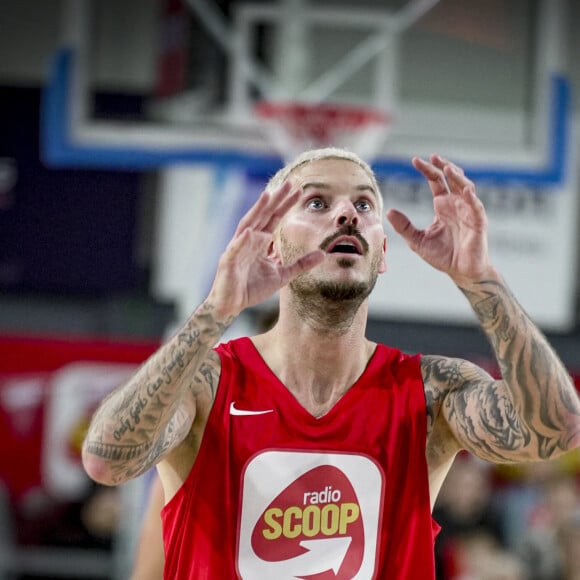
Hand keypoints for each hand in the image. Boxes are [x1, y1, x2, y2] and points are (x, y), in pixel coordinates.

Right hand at [208, 181, 323, 316]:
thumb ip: (301, 264)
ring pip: (248, 225)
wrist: (231, 304)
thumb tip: (322, 254)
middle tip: (289, 183)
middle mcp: (248, 240)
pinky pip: (236, 250)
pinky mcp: (228, 262)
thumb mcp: (282, 275)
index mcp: (260, 241)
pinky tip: (250, 232)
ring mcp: (237, 249)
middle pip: (264, 215)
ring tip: (267, 196)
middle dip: (276, 199)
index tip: (300, 191)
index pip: (275, 218)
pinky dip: (242, 241)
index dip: (286, 204)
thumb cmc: (252, 287)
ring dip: (257, 210)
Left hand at [386, 154, 495, 283]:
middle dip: (442, 166)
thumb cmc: (443, 256)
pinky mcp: (479, 223)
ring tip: (447, 168)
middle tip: (432, 157)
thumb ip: (404, 226)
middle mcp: (456, 205)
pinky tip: (465, 191)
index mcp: (443, 206)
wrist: (461, 272)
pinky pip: (477, 207)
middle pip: (451, 178)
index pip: (436, 182)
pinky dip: (472, 198)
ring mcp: (469, 212)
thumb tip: (388, 211)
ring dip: (458, 177)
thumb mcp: (417, 240)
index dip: (427, 170)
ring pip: (466, 187)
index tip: (415, 160)